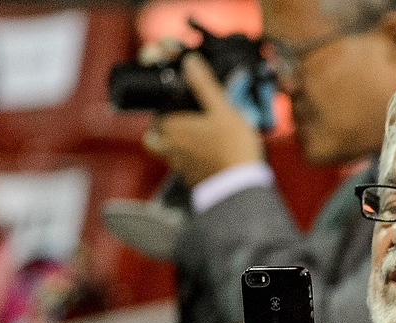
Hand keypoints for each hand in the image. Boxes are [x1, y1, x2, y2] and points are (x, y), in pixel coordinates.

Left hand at [143, 53, 264, 187]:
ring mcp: (179, 168)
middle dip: (165, 128)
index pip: (157, 114)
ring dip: (178, 146)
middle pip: (155, 136)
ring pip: (168, 153)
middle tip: (185, 122)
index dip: (167, 109)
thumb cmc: (231, 147)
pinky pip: (185, 168)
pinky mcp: (192, 182)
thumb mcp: (222, 110)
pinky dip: (192, 161)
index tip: (181, 105)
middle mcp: (168, 148)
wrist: (241, 188)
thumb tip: (190, 62)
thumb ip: (204, 85)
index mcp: (170, 127)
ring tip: (198, 140)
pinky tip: (210, 157)